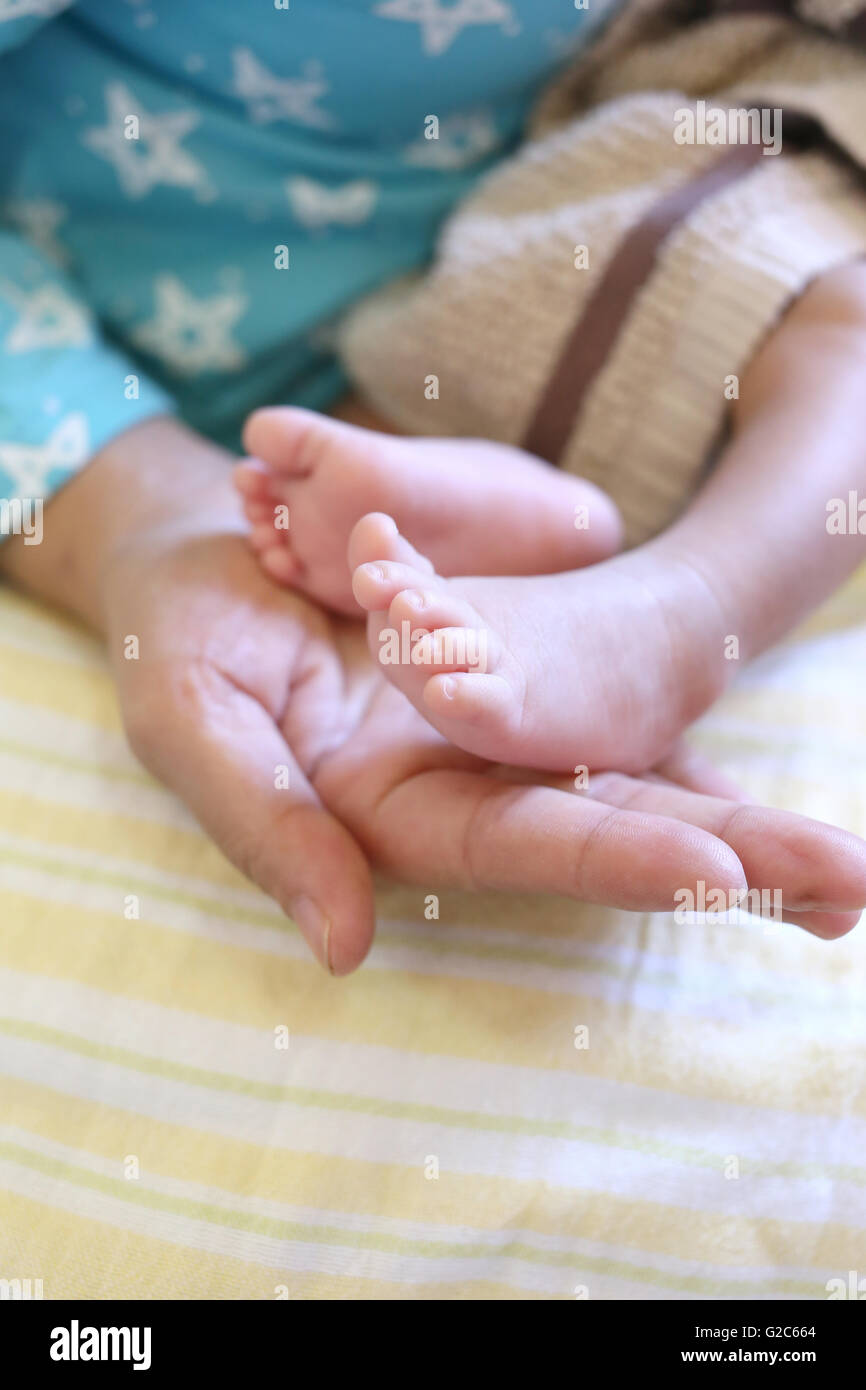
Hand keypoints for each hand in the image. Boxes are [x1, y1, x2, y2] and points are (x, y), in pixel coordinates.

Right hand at [3, 418, 863, 972]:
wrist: (202, 550)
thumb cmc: (178, 645)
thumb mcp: (195, 728)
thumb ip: (269, 826)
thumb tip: (344, 944)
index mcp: (398, 808)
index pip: (523, 843)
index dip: (617, 856)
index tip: (716, 873)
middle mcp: (472, 775)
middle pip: (614, 822)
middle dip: (731, 856)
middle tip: (847, 883)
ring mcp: (507, 714)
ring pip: (639, 766)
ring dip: (744, 809)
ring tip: (845, 862)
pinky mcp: (525, 650)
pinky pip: (622, 686)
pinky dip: (697, 711)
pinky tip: (773, 756)